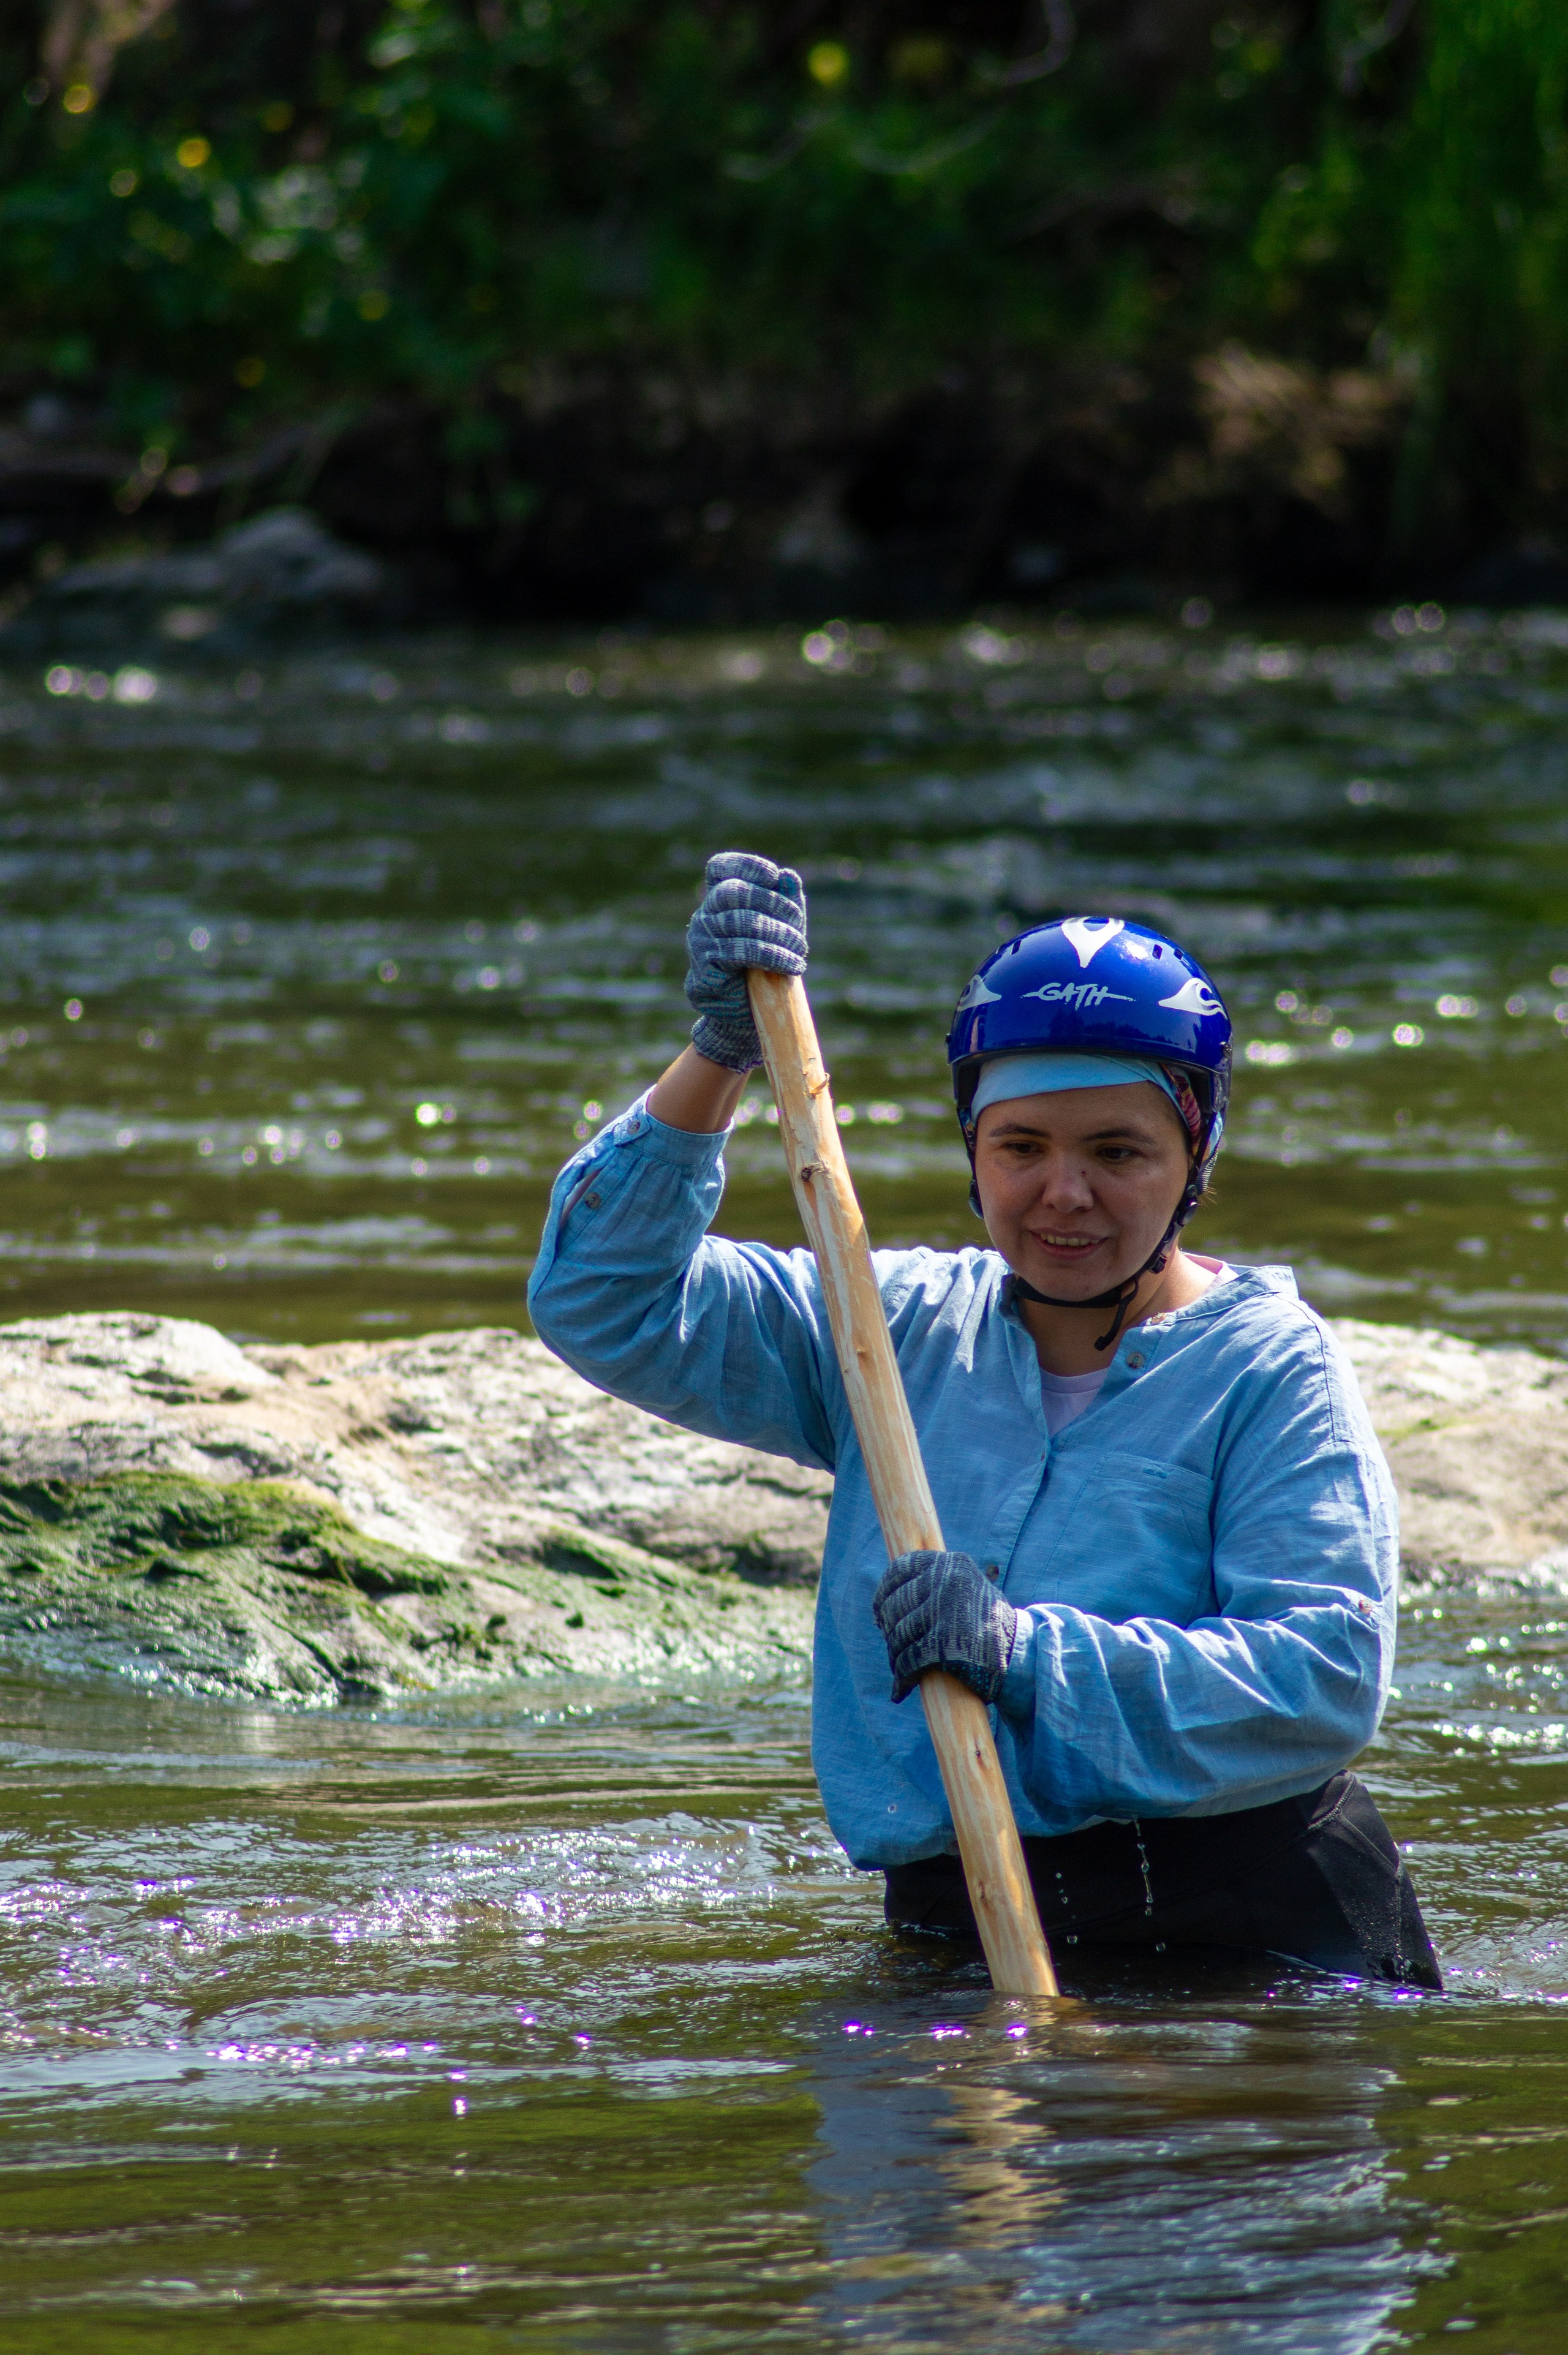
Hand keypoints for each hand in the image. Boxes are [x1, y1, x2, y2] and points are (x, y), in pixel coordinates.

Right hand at [684, 850, 807, 1072]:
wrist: (749, 1016)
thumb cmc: (767, 968)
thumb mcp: (783, 931)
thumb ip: (786, 903)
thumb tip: (789, 876)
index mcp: (719, 901)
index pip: (721, 867)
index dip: (747, 866)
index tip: (773, 877)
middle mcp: (704, 916)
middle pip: (734, 892)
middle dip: (774, 906)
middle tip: (800, 931)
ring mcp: (700, 941)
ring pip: (740, 922)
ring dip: (779, 936)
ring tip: (801, 953)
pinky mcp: (703, 968)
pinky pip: (738, 953)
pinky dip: (771, 957)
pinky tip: (791, 967)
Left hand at [872, 1549, 1017, 1706]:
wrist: (1022, 1656)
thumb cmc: (988, 1625)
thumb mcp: (966, 1590)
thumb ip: (935, 1584)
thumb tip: (883, 1601)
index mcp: (952, 1563)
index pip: (901, 1569)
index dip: (884, 1593)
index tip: (878, 1613)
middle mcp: (948, 1581)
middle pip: (896, 1605)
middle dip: (889, 1629)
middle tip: (893, 1645)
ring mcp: (947, 1611)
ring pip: (899, 1635)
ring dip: (895, 1656)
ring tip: (899, 1666)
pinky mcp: (946, 1644)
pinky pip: (908, 1660)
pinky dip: (901, 1677)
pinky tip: (900, 1688)